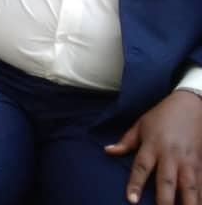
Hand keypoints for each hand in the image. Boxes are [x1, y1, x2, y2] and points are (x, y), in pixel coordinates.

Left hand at [105, 90, 201, 204]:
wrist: (191, 104)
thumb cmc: (162, 115)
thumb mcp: (141, 125)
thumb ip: (126, 142)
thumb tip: (108, 151)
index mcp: (152, 145)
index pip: (141, 168)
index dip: (136, 184)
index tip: (132, 200)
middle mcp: (171, 155)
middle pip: (167, 181)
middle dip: (165, 200)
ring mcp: (188, 160)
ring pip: (189, 186)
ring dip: (188, 202)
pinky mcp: (201, 162)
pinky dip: (201, 195)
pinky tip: (198, 204)